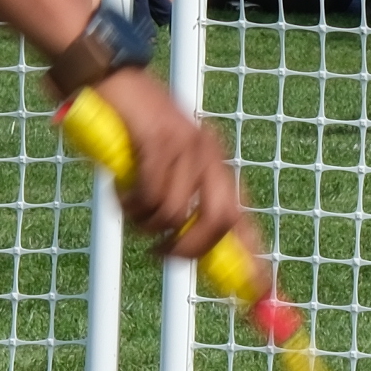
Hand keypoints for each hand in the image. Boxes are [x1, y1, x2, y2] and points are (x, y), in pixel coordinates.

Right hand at [80, 71, 251, 267]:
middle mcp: (210, 155)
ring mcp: (187, 145)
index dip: (254, 261)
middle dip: (189, 249)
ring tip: (129, 204)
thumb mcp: (162, 169)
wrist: (109, 76)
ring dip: (145, 223)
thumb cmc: (130, 129)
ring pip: (176, 213)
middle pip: (220, 221)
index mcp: (216, 165)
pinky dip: (131, 203)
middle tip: (159, 252)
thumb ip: (178, 203)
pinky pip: (151, 193)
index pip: (243, 220)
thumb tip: (184, 251)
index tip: (261, 294)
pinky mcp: (159, 139)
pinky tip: (120, 188)